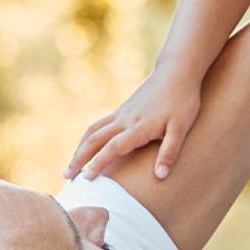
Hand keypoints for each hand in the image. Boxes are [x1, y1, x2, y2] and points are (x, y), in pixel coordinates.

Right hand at [66, 70, 201, 180]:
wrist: (176, 72)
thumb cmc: (182, 101)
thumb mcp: (182, 128)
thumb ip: (170, 152)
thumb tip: (160, 176)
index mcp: (138, 126)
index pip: (113, 147)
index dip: (99, 162)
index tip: (87, 177)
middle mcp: (124, 120)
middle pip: (94, 139)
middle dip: (78, 158)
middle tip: (66, 176)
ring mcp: (121, 114)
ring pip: (92, 131)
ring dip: (79, 148)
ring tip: (70, 166)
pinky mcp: (122, 110)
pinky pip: (98, 125)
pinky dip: (87, 137)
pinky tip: (85, 147)